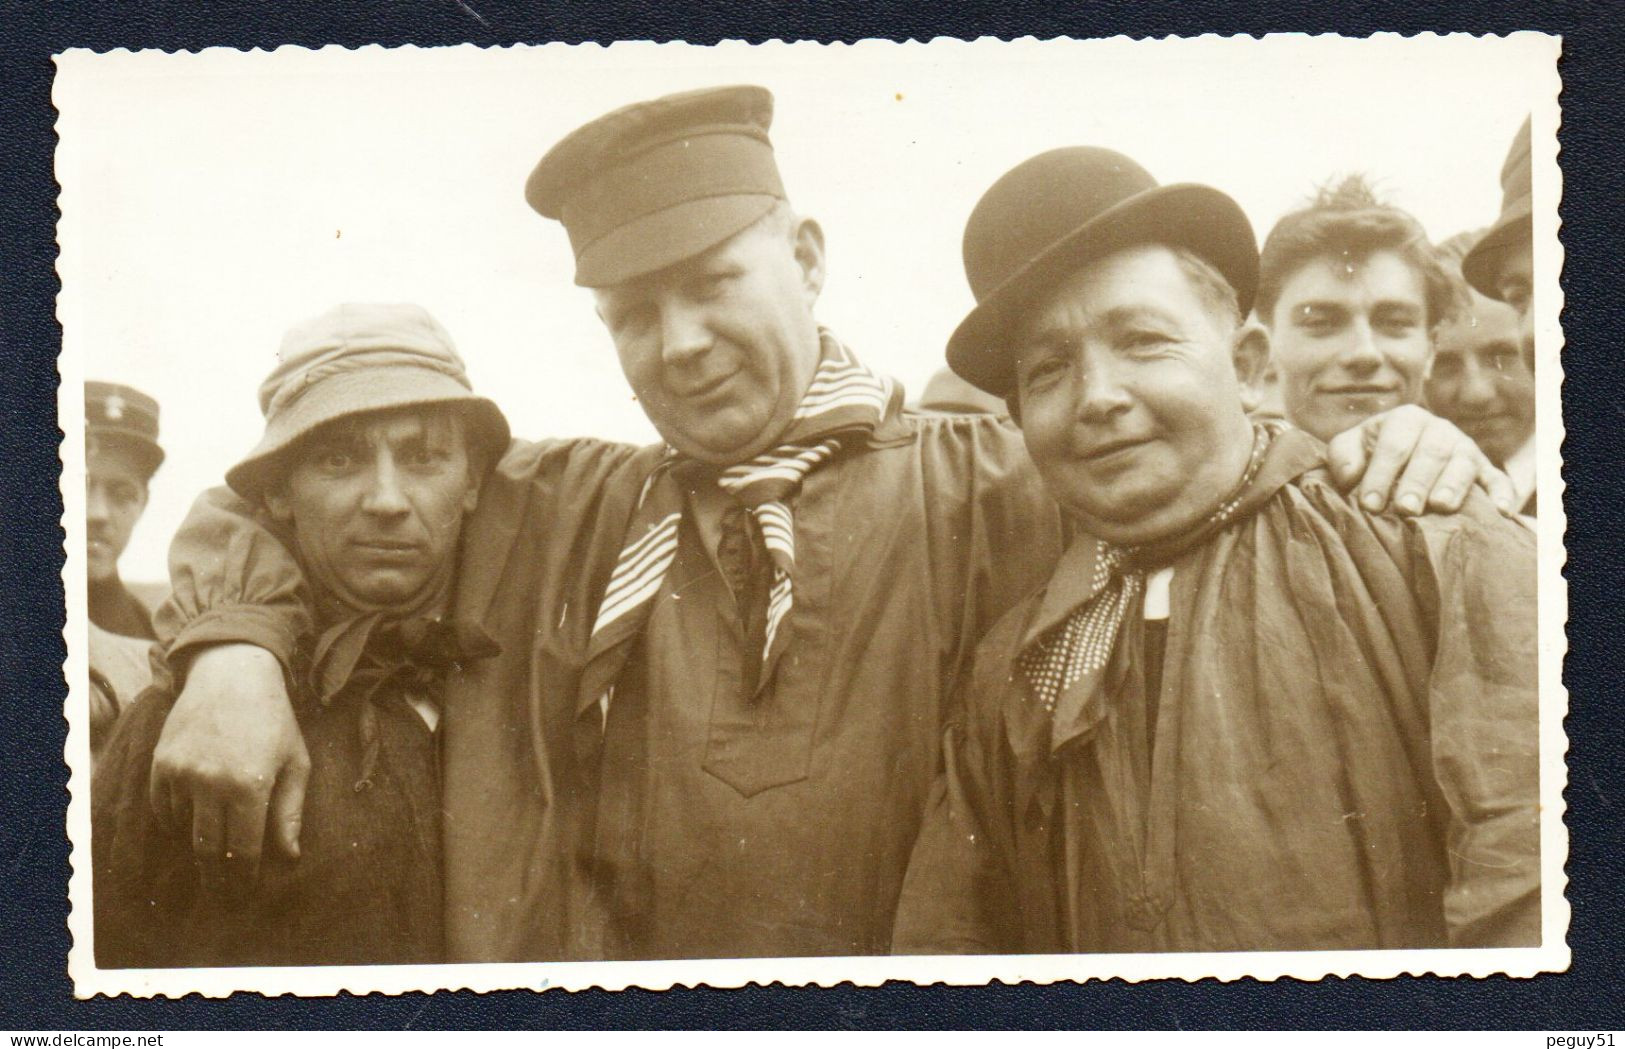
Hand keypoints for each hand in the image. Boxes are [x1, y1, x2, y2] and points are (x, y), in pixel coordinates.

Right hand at [149, 644, 308, 889]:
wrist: (232, 675)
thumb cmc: (274, 720)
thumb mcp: (295, 763)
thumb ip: (290, 812)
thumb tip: (290, 857)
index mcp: (251, 786)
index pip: (243, 851)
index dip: (244, 879)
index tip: (245, 894)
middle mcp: (212, 783)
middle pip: (208, 850)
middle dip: (217, 878)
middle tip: (223, 894)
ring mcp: (182, 773)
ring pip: (185, 831)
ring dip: (199, 845)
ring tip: (213, 857)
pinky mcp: (162, 764)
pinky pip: (164, 810)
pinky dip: (178, 822)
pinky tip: (194, 822)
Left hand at [1326, 404, 1515, 515]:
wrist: (1400, 457)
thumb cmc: (1370, 455)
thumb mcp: (1350, 447)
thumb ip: (1343, 455)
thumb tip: (1351, 475)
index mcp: (1405, 420)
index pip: (1394, 446)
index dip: (1381, 474)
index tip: (1369, 504)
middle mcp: (1439, 430)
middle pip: (1431, 453)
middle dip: (1417, 482)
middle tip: (1405, 509)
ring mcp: (1465, 449)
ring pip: (1463, 464)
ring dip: (1453, 485)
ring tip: (1441, 507)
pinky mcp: (1484, 471)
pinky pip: (1497, 480)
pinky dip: (1501, 494)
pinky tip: (1500, 512)